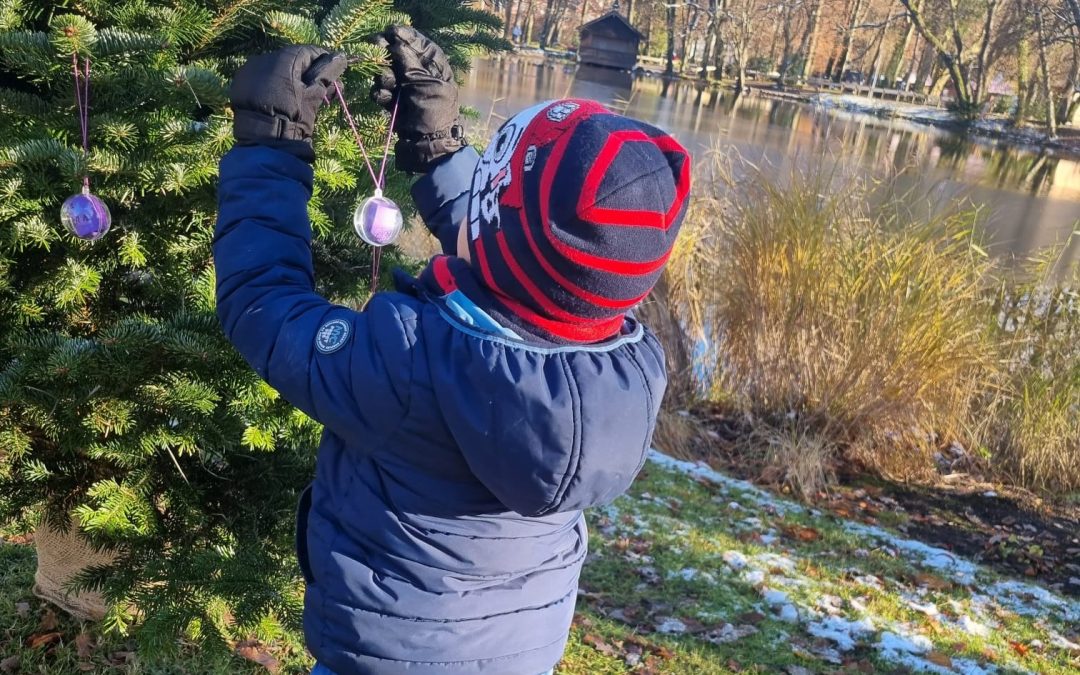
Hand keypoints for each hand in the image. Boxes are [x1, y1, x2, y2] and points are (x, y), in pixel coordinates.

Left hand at [230, 46, 347, 149]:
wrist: (265, 140)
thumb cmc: (295, 117)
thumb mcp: (314, 96)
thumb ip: (327, 73)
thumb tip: (340, 57)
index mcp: (284, 59)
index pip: (308, 51)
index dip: (323, 62)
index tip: (332, 75)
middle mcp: (264, 58)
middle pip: (291, 59)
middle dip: (306, 71)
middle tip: (320, 88)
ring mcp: (249, 70)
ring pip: (276, 67)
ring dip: (289, 77)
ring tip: (299, 95)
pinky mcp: (241, 82)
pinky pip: (262, 77)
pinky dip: (273, 83)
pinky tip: (281, 97)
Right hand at [371, 26, 466, 172]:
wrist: (427, 147)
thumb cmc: (432, 114)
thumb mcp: (423, 85)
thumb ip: (408, 63)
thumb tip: (396, 43)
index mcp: (436, 70)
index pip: (421, 45)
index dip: (406, 36)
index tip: (391, 31)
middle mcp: (422, 78)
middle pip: (400, 57)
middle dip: (387, 55)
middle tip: (375, 49)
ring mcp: (408, 92)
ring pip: (388, 74)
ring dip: (384, 77)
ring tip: (387, 85)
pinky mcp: (396, 105)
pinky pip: (382, 92)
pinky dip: (381, 94)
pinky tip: (384, 99)